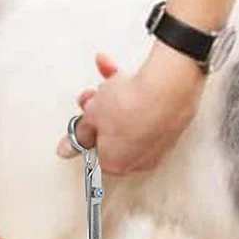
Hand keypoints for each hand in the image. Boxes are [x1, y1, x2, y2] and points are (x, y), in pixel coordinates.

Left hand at [56, 42, 205, 175]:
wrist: (165, 88)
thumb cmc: (130, 106)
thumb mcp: (91, 116)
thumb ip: (79, 132)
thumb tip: (65, 149)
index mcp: (116, 164)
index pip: (95, 150)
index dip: (88, 128)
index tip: (86, 115)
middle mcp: (139, 160)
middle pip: (113, 133)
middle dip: (102, 110)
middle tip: (96, 96)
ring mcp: (158, 143)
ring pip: (130, 118)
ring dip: (116, 97)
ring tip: (111, 79)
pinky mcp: (172, 125)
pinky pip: (148, 109)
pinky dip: (136, 92)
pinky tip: (123, 74)